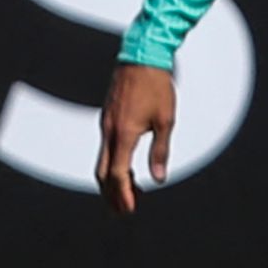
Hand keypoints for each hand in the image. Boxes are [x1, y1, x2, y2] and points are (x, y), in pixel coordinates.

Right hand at [94, 63, 179, 213]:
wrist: (141, 57)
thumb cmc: (156, 87)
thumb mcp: (165, 121)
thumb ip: (160, 151)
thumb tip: (158, 179)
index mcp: (123, 134)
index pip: (117, 174)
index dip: (123, 194)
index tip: (130, 208)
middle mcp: (109, 132)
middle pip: (103, 173)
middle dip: (112, 194)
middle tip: (125, 210)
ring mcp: (106, 124)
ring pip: (102, 161)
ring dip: (113, 181)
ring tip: (130, 192)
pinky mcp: (108, 118)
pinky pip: (106, 148)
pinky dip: (114, 164)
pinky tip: (128, 167)